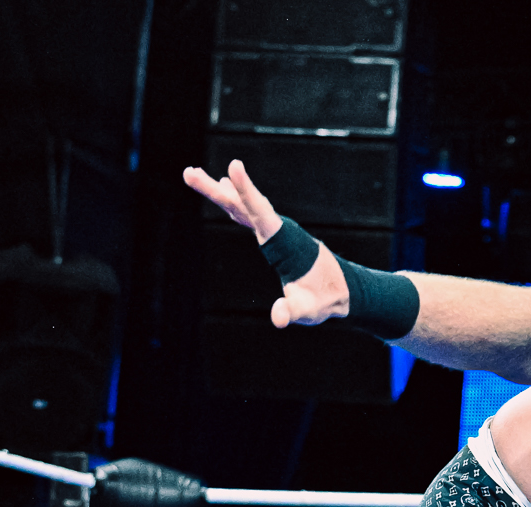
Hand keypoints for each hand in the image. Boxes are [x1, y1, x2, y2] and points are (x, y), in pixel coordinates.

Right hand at [181, 159, 349, 327]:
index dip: (246, 190)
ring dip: (218, 190)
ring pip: (242, 206)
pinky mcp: (272, 236)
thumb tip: (278, 319)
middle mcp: (276, 230)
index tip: (234, 165)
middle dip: (214, 189)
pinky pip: (247, 214)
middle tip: (188, 172)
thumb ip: (292, 311)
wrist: (342, 291)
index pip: (260, 211)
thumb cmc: (325, 300)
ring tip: (193, 173)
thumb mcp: (308, 310)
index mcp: (282, 241)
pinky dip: (234, 200)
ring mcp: (273, 231)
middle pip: (242, 205)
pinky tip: (225, 187)